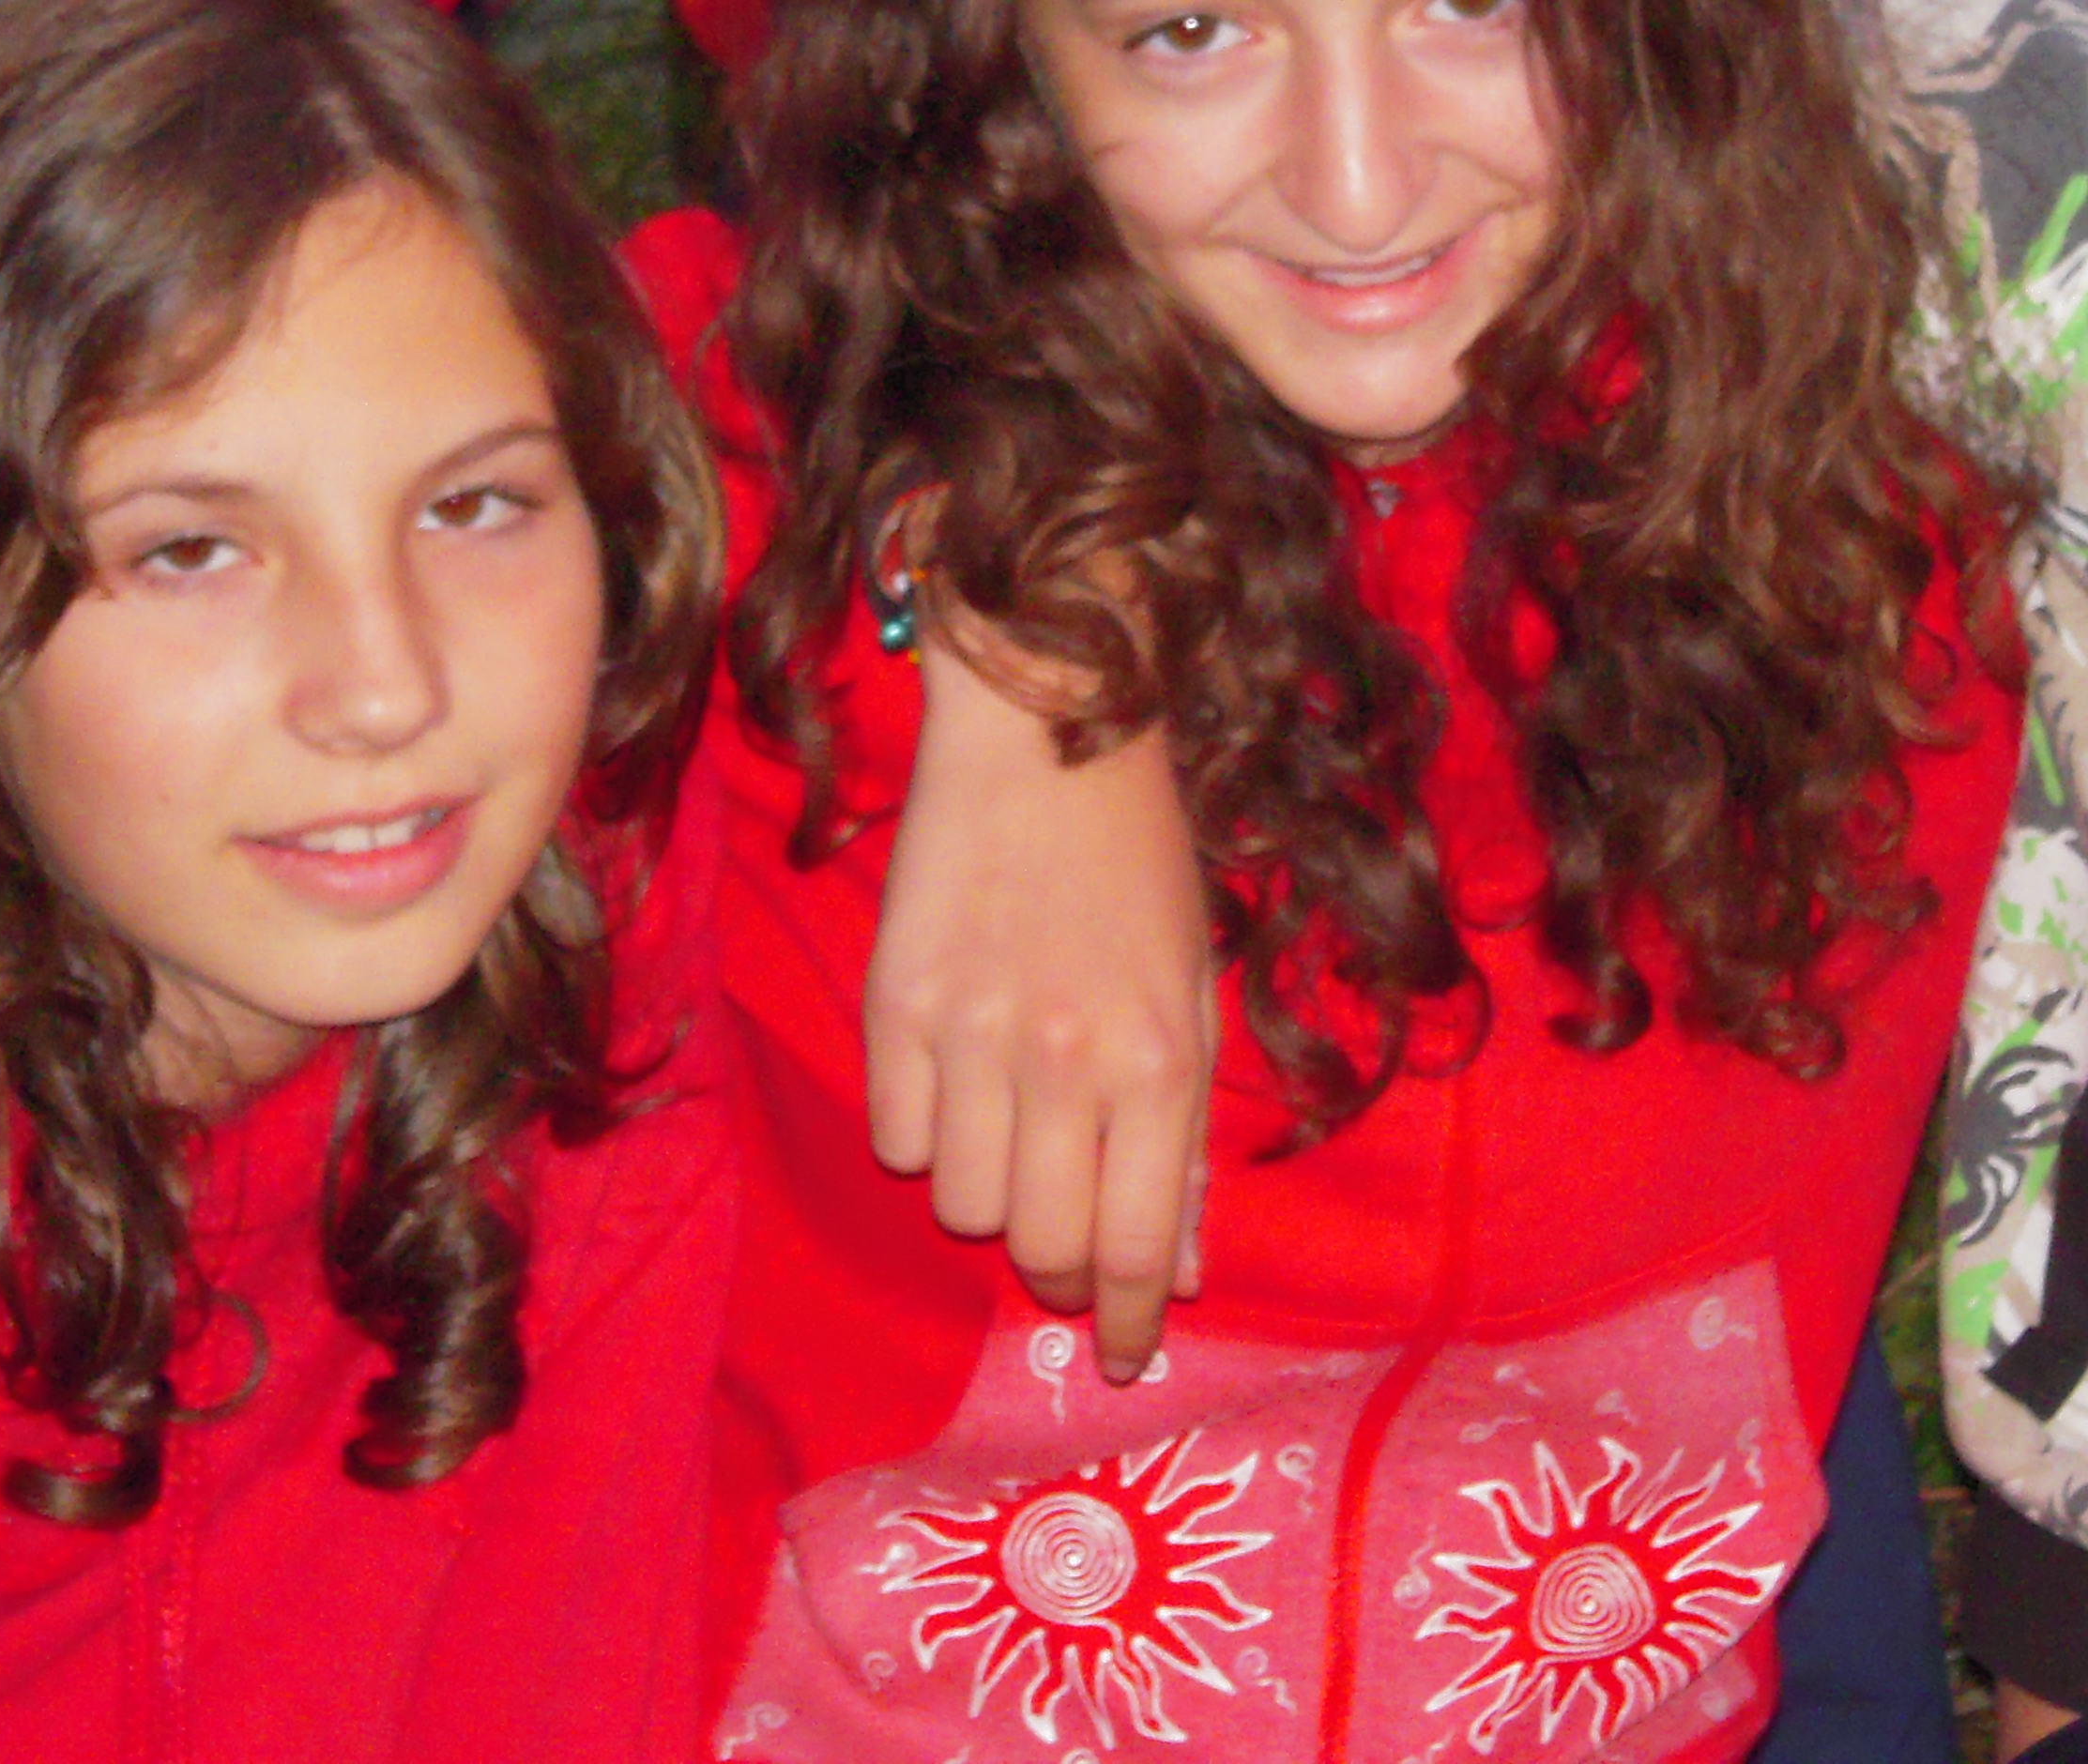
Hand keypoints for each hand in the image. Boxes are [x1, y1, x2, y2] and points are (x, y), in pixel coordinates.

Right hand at [870, 626, 1215, 1381]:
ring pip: (960, 1206)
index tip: (1125, 1355)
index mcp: (1160, 1060)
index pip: (1140, 1246)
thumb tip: (1180, 1273)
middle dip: (1061, 1268)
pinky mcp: (892, 1006)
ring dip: (988, 1192)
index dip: (1130, 1321)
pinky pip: (894, 1139)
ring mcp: (971, 1035)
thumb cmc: (1138, 863)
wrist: (1045, 731)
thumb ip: (1185, 1141)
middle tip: (1068, 1236)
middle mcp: (1066, 1061)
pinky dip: (924, 1133)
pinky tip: (955, 1076)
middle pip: (1045, 1246)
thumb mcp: (1195, 995)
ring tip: (1011, 1127)